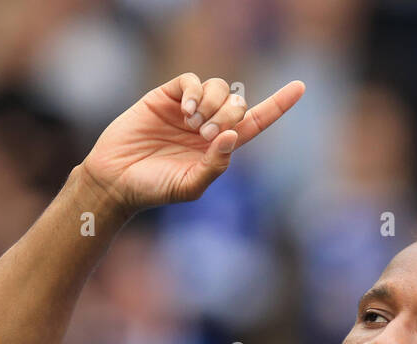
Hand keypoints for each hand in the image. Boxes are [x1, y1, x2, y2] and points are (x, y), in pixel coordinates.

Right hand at [80, 73, 304, 213]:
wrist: (115, 179)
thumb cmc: (154, 189)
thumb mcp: (190, 187)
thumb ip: (215, 166)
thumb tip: (233, 136)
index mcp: (221, 148)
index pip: (257, 122)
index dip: (279, 104)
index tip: (300, 87)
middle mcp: (208, 125)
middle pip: (239, 103)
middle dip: (230, 114)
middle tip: (208, 134)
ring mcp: (188, 109)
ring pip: (219, 87)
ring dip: (214, 103)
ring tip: (194, 124)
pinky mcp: (167, 96)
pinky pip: (192, 81)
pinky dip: (195, 92)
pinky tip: (186, 111)